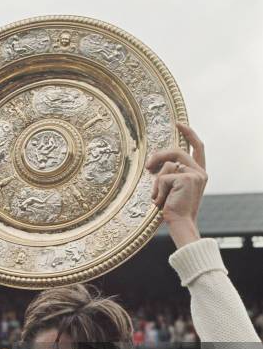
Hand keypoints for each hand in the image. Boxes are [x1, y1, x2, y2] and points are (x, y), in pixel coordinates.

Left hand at [145, 123, 206, 247]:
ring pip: (167, 166)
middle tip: (148, 165)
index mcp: (199, 173)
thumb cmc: (173, 211)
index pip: (197, 147)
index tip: (178, 123)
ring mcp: (194, 175)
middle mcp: (200, 172)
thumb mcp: (173, 189)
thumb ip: (172, 174)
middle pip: (177, 152)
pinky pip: (163, 177)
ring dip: (157, 183)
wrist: (180, 225)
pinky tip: (162, 202)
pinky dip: (157, 190)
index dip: (188, 133)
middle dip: (159, 156)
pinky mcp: (186, 179)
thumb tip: (156, 163)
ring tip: (160, 198)